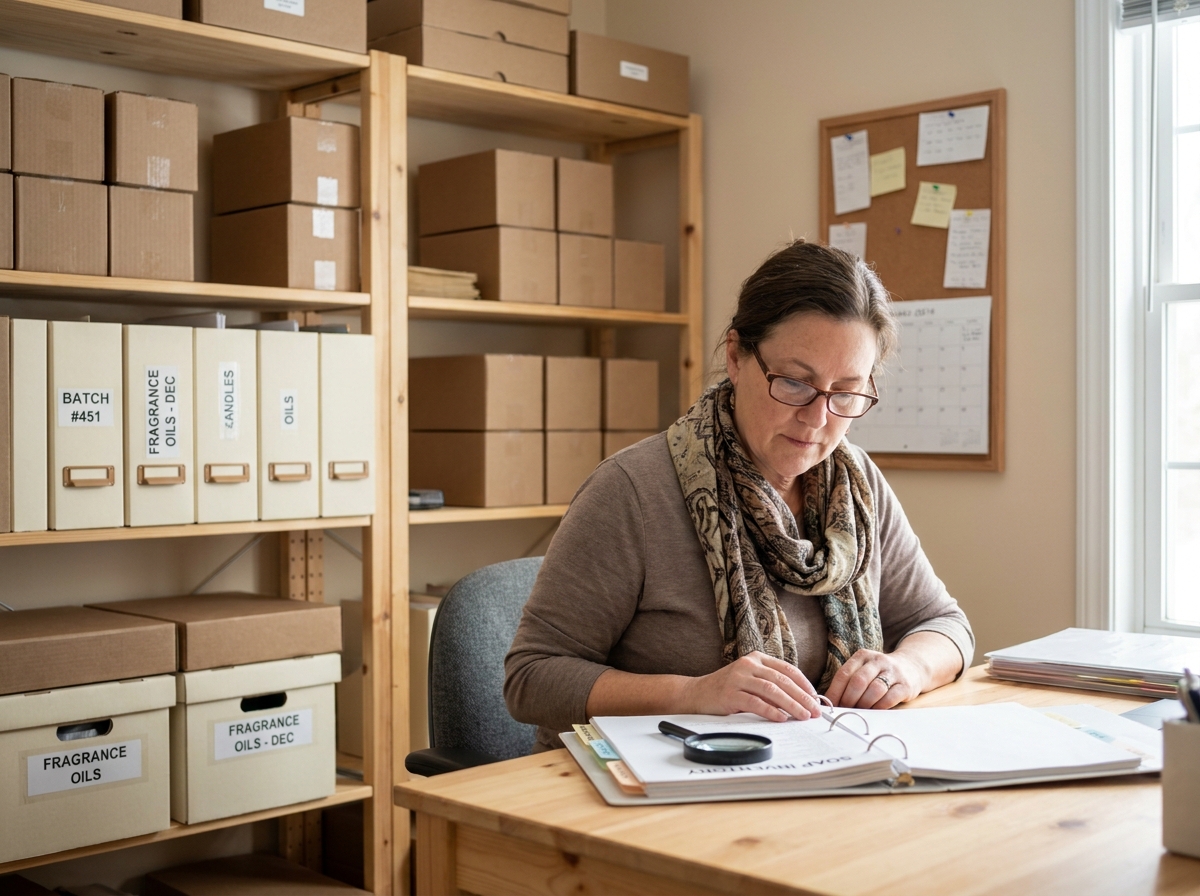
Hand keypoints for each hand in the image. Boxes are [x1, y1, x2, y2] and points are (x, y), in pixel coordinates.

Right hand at [682, 651, 821, 720]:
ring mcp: (738, 677)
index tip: (815, 698)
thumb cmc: (727, 689)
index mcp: (756, 658)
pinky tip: (781, 718)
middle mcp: (748, 664)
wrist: (696, 693)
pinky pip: (755, 702)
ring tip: (803, 716)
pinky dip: (771, 711)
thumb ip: (770, 685)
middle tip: (814, 711)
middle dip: (802, 697)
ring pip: (771, 690)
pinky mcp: (730, 693)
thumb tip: (800, 700)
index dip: (804, 684)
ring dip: (791, 704)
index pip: (787, 669)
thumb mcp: (750, 680)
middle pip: (782, 680)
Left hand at [825, 649, 927, 709]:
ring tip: (858, 711)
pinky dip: (879, 707)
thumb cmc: (880, 673)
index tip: (830, 705)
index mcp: (863, 656)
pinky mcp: (905, 685)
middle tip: (844, 710)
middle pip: (858, 681)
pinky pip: (889, 698)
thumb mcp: (864, 669)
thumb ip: (850, 681)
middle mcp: (878, 661)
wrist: (911, 667)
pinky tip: (874, 711)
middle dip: (848, 699)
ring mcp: (893, 672)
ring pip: (874, 689)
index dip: (835, 691)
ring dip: (863, 704)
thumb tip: (831, 702)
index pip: (844, 673)